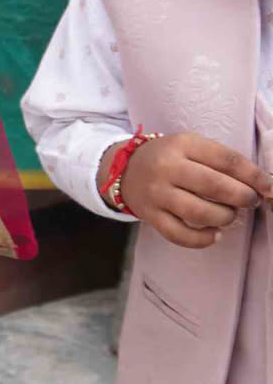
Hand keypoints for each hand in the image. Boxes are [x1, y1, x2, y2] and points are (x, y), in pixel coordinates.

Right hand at [115, 132, 269, 248]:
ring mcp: (157, 193)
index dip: (253, 175)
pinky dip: (203, 239)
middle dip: (242, 197)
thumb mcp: (191, 147)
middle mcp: (168, 167)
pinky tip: (214, 234)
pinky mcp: (150, 215)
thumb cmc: (170, 158)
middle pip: (214, 186)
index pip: (226, 159)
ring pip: (199, 212)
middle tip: (251, 201)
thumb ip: (222, 162)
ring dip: (224, 217)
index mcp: (183, 144)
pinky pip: (180, 234)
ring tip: (229, 215)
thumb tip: (261, 185)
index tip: (270, 187)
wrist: (124, 170)